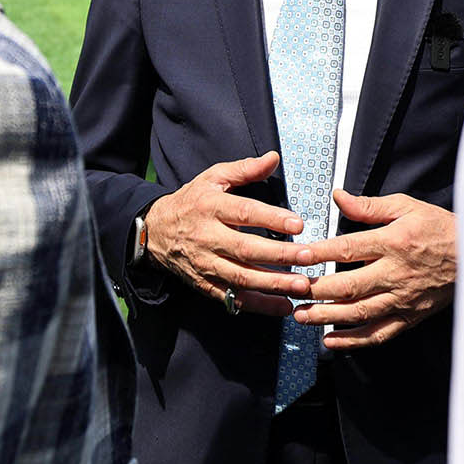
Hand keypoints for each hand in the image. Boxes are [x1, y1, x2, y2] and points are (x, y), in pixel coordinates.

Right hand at [144, 151, 313, 316]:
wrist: (155, 231)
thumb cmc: (192, 201)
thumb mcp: (213, 177)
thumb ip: (244, 169)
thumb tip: (273, 158)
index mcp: (211, 207)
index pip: (244, 213)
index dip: (272, 219)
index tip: (298, 224)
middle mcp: (208, 237)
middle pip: (246, 249)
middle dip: (279, 255)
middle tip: (308, 256)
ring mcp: (206, 264)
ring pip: (242, 278)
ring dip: (274, 284)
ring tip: (301, 285)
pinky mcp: (206, 285)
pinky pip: (234, 299)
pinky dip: (259, 305)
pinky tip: (283, 305)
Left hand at [293, 190, 455, 348]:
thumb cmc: (439, 227)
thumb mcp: (406, 206)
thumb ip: (369, 206)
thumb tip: (338, 197)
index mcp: (394, 242)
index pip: (349, 248)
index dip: (320, 253)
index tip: (297, 257)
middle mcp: (396, 273)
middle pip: (350, 285)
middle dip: (317, 290)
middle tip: (291, 291)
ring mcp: (403, 299)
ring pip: (360, 313)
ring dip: (327, 317)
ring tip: (301, 316)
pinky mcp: (409, 317)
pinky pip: (378, 334)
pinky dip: (353, 341)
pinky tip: (330, 340)